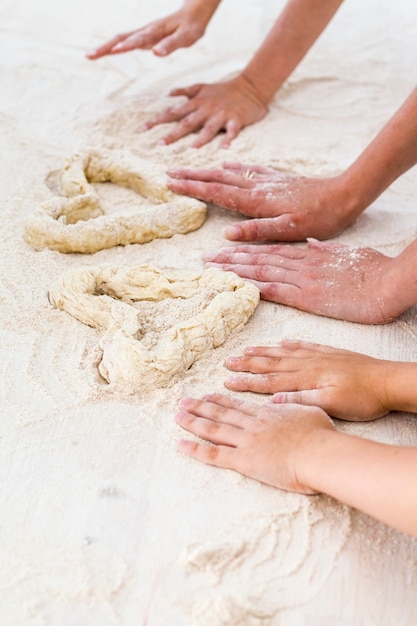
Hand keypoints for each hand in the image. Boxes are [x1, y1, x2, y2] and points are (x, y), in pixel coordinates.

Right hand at [86, 9, 208, 59]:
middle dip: (106, 47)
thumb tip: (155, 54)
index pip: (138, 39)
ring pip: (120, 38)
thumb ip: (171, 45)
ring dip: (105, 47)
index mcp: (155, 31)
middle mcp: (146, 31)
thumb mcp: (186, 37)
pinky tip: (105, 53)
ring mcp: (143, 33)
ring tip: (90, 56)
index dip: (127, 45)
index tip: (115, 51)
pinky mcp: (143, 37)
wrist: (192, 15)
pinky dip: (113, 47)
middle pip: (121, 37)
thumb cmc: (191, 27)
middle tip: (89, 56)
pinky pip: (125, 41)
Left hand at [141, 76, 267, 147]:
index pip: (173, 113)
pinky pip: (232, 132)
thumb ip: (185, 92)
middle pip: (187, 123)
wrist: (250, 86)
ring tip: (190, 149)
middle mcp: (206, 109)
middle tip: (159, 145)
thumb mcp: (202, 86)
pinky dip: (228, 140)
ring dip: (199, 139)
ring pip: (208, 128)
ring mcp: (221, 115)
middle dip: (172, 134)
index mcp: (197, 103)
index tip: (141, 130)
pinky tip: (224, 150)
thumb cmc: (224, 89)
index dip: (157, 120)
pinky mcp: (237, 120)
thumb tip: (168, 94)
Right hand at [168, 162, 358, 239]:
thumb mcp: (289, 230)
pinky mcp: (278, 178)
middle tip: (169, 173)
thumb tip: (226, 235)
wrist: (344, 195)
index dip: (193, 188)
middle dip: (193, 176)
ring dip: (207, 170)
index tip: (172, 183)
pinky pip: (249, 169)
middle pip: (218, 178)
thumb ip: (257, 231)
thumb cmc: (319, 218)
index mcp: (257, 202)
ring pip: (230, 172)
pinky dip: (234, 165)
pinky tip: (227, 162)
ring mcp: (267, 180)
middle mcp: (258, 187)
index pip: (218, 193)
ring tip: (189, 168)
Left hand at [175, 393, 334, 492]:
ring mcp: (245, 441)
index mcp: (267, 413)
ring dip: (193, 422)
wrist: (319, 453)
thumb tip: (279, 400)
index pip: (238, 406)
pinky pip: (213, 453)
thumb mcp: (309, 410)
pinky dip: (195, 449)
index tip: (208, 395)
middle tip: (184, 401)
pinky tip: (181, 444)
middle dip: (200, 407)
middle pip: (220, 413)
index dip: (220, 400)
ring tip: (178, 416)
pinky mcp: (243, 460)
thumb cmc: (320, 435)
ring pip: (213, 429)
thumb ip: (292, 404)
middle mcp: (252, 424)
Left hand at [203, 238, 401, 323]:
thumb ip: (326, 250)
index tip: (229, 249)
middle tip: (208, 257)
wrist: (390, 283)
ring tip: (213, 268)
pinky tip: (237, 285)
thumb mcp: (348, 255)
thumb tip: (310, 243)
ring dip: (235, 269)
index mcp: (311, 255)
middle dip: (232, 258)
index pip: (272, 250)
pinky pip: (275, 289)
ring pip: (262, 270)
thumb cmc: (375, 271)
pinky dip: (254, 286)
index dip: (248, 249)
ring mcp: (303, 279)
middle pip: (260, 258)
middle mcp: (302, 264)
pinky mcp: (308, 296)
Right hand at [225, 340, 391, 419]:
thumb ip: (302, 400)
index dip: (247, 381)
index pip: (269, 380)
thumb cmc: (362, 398)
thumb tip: (273, 399)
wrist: (388, 381)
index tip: (228, 381)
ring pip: (284, 352)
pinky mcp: (331, 353)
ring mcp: (319, 356)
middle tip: (228, 361)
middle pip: (271, 363)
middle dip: (247, 363)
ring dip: (264, 351)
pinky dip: (292, 343)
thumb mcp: (331, 405)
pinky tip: (283, 341)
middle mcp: (308, 364)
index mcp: (306, 378)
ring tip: (247, 349)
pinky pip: (305, 345)